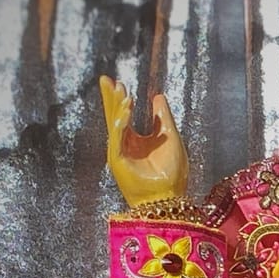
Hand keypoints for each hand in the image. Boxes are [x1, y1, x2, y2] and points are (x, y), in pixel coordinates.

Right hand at [100, 76, 188, 205]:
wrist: (169, 198)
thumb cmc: (172, 173)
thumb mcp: (171, 138)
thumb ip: (163, 118)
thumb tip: (158, 96)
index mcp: (134, 140)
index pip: (123, 114)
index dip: (120, 98)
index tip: (119, 82)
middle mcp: (124, 144)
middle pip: (114, 115)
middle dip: (110, 98)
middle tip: (106, 79)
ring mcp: (120, 152)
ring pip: (114, 124)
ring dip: (117, 107)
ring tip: (122, 91)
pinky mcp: (119, 161)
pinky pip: (117, 138)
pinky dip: (121, 123)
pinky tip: (125, 110)